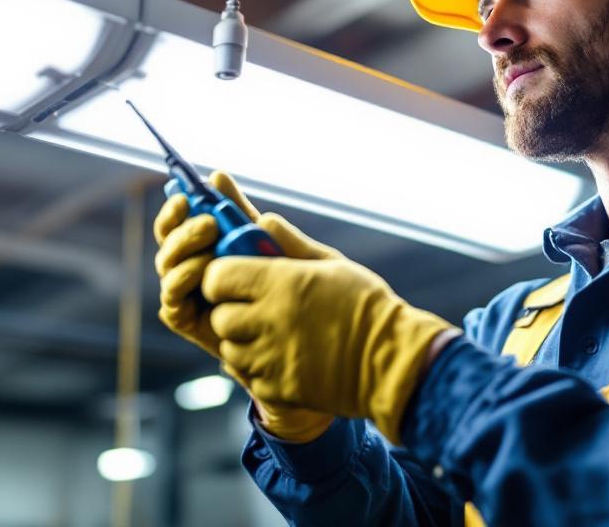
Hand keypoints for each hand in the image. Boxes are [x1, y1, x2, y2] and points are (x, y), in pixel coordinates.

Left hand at [204, 251, 457, 443]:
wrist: (391, 362)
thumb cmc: (367, 306)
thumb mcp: (333, 264)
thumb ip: (292, 243)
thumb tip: (264, 220)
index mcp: (281, 283)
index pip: (217, 277)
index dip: (222, 277)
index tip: (237, 278)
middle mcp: (269, 320)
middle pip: (219, 315)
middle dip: (231, 310)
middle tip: (255, 307)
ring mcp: (271, 358)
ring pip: (230, 347)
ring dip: (243, 340)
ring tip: (272, 333)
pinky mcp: (277, 388)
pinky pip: (248, 375)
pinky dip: (259, 367)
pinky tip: (285, 357)